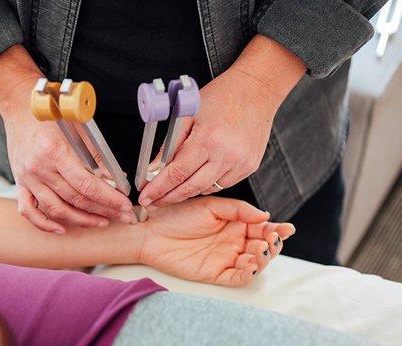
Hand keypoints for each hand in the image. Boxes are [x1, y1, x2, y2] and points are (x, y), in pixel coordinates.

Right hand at [4, 99, 134, 233]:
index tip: (124, 205)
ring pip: (57, 209)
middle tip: (123, 216)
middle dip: (103, 210)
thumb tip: (118, 178)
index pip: (87, 185)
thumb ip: (97, 156)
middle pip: (75, 199)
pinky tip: (62, 229)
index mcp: (55, 153)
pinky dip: (45, 224)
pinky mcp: (20, 183)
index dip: (109, 198)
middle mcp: (40, 168)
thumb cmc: (53, 115)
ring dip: (82, 220)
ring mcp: (28, 178)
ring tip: (102, 221)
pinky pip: (29, 211)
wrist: (20, 107)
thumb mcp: (79, 130)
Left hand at [138, 35, 305, 207]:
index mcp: (208, 139)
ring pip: (205, 189)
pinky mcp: (249, 167)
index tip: (145, 197)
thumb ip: (168, 145)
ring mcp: (240, 164)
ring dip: (187, 190)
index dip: (158, 189)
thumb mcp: (186, 115)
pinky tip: (200, 172)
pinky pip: (221, 184)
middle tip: (152, 201)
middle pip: (190, 188)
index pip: (176, 173)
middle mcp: (226, 155)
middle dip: (168, 197)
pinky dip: (207, 182)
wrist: (256, 89)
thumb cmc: (220, 97)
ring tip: (174, 185)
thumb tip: (152, 170)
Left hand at [139, 197, 294, 286]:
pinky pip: (237, 278)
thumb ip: (238, 210)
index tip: (287, 228)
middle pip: (263, 248)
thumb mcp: (210, 205)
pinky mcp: (215, 273)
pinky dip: (247, 274)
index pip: (262, 228)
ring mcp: (225, 259)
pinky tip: (249, 265)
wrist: (151, 230)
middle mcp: (233, 242)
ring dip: (263, 260)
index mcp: (235, 224)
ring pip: (254, 264)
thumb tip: (265, 215)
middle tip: (271, 239)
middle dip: (272, 245)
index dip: (277, 230)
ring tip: (260, 250)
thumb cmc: (176, 215)